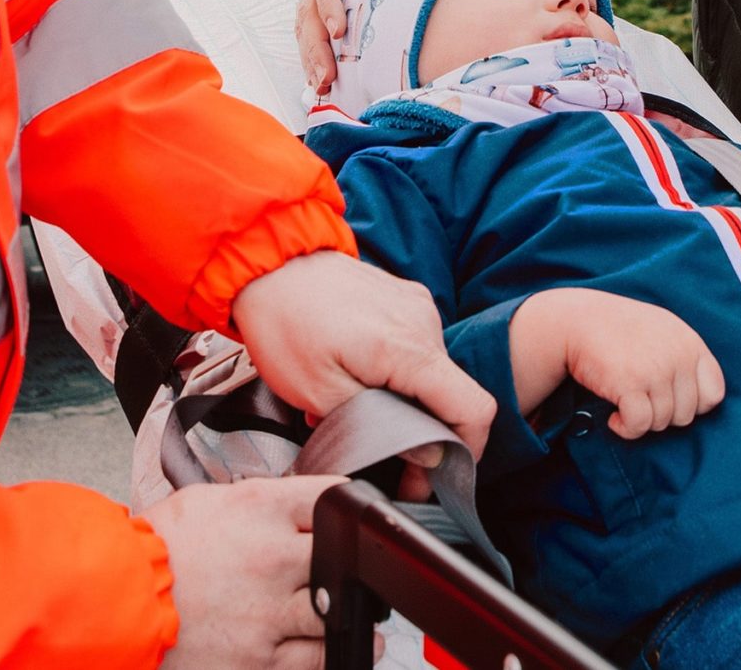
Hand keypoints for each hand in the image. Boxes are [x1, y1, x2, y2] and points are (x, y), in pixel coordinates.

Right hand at [147, 474, 342, 669]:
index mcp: (260, 509)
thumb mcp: (205, 501)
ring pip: (338, 613)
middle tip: (347, 568)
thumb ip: (256, 503)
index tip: (348, 516)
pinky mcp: (258, 661)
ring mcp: (267, 614)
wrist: (113, 603)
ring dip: (350, 613)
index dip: (346, 506)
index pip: (333, 496)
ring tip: (356, 613)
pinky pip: (316, 660)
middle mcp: (271, 558)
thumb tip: (290, 508)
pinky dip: (334, 652)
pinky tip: (346, 646)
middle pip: (343, 557)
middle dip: (346, 562)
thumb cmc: (153, 550)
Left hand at [233, 251, 495, 456]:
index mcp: (408, 349)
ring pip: (432, 374)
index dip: (466, 451)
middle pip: (452, 395)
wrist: (266, 265)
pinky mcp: (405, 299)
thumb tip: (425, 453)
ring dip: (404, 401)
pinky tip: (356, 377)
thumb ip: (377, 427)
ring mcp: (416, 307)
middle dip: (424, 433)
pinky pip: (416, 348)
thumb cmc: (283, 322)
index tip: (437, 475)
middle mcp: (423, 323)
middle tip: (383, 455)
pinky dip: (395, 373)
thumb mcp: (319, 392)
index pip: (474, 408)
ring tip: (355, 406)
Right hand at [297, 0, 418, 91]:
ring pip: (304, 24)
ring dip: (311, 56)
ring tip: (322, 85)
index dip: (329, 3)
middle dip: (316, 44)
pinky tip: (321, 81)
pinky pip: (309, 31)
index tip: (338, 31)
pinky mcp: (316, 2)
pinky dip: (312, 56)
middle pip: (308, 8)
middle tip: (328, 74)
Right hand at [517, 287, 724, 438]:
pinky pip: (640, 426)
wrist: (576, 320)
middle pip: (686, 414)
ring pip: (663, 422)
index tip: (668, 398)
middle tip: (638, 399)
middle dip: (662, 414)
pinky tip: (614, 416)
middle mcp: (678, 356)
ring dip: (641, 420)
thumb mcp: (662, 329)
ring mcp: (656, 370)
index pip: (713, 393)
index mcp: (690, 343)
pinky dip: (626, 429)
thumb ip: (684, 357)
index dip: (692, 404)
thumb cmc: (618, 328)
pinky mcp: (631, 384)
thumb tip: (703, 401)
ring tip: (624, 402)